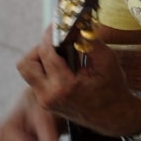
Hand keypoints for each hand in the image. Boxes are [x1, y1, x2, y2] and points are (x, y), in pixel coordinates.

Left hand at [17, 27, 140, 137]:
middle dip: (38, 48)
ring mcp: (45, 101)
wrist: (114, 116)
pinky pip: (36, 78)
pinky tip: (63, 64)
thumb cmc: (113, 88)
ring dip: (40, 58)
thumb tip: (77, 24)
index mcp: (64, 87)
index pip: (46, 53)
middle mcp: (49, 96)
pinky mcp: (46, 102)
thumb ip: (89, 41)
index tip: (56, 24)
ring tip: (60, 53)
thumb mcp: (106, 60)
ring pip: (28, 71)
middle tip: (55, 43)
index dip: (50, 35)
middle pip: (26, 64)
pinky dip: (45, 67)